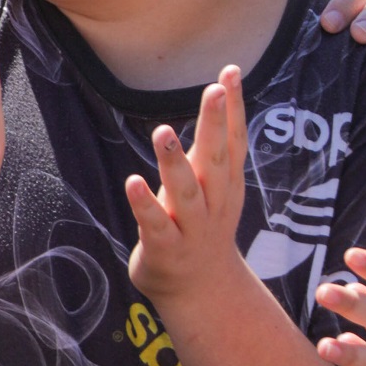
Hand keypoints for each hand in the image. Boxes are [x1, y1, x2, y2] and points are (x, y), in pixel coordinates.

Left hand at [125, 69, 246, 303]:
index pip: (234, 141)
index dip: (234, 108)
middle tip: (213, 89)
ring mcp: (191, 228)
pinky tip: (131, 181)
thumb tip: (219, 95)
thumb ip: (213, 148)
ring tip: (163, 131)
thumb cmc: (203, 228)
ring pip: (186, 192)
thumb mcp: (215, 187)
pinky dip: (144, 203)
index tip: (231, 72)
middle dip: (216, 125)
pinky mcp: (165, 249)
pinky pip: (154, 223)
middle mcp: (214, 204)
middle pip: (216, 160)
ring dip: (174, 162)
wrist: (202, 293)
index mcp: (227, 186)